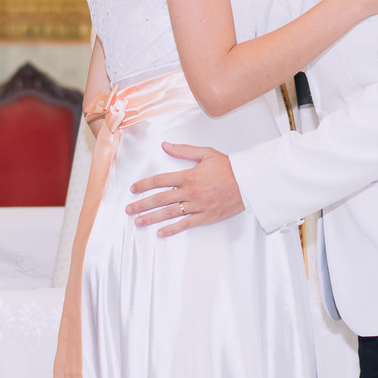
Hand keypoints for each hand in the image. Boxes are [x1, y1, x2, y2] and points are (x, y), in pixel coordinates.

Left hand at [126, 143, 244, 236]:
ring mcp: (198, 206)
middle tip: (128, 209)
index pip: (160, 180)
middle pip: (161, 199)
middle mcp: (190, 192)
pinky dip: (172, 229)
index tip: (133, 189)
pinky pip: (186, 224)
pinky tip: (161, 232)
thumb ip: (183, 150)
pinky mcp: (206, 217)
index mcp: (189, 175)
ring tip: (138, 222)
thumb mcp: (205, 153)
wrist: (249, 182)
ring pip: (170, 213)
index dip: (145, 184)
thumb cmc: (228, 167)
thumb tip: (164, 145)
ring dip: (152, 218)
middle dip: (142, 204)